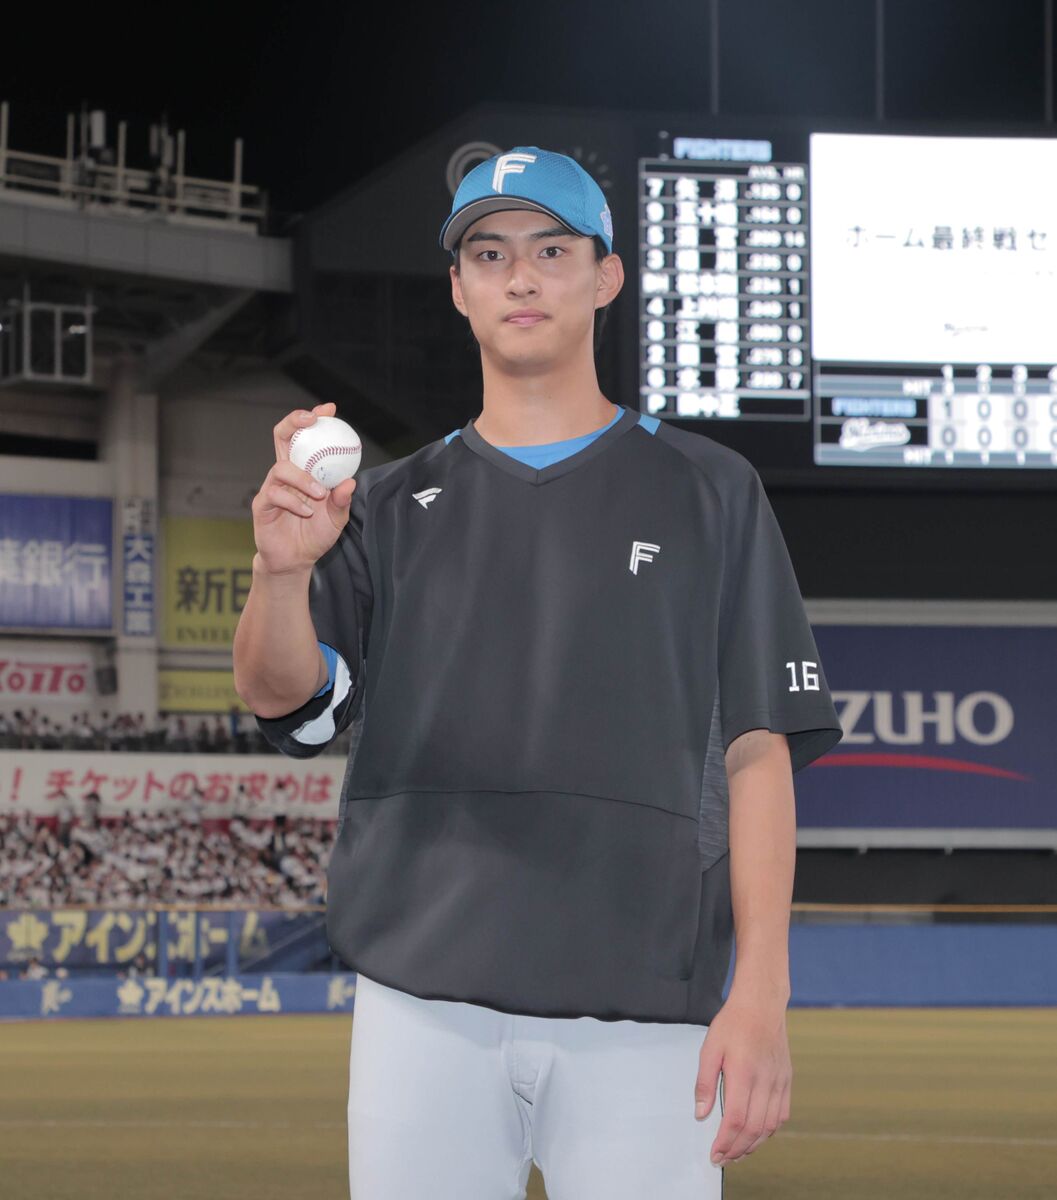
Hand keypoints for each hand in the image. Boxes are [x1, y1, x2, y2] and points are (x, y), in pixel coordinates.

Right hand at [251, 402, 356, 575]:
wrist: (296, 560)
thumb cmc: (315, 534)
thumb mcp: (336, 519)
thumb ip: (342, 501)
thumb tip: (350, 482)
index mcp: (305, 470)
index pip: (306, 437)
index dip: (314, 419)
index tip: (329, 410)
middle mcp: (287, 473)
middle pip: (282, 437)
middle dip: (295, 422)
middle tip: (312, 420)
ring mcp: (273, 487)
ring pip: (280, 467)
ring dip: (302, 478)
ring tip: (318, 494)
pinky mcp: (262, 504)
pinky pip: (274, 494)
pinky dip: (293, 501)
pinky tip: (307, 512)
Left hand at [694, 994, 791, 1167]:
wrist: (761, 1004)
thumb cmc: (733, 1023)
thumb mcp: (710, 1048)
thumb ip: (705, 1083)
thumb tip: (701, 1113)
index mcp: (744, 1073)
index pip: (736, 1119)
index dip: (725, 1142)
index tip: (714, 1154)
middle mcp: (765, 1081)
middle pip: (753, 1128)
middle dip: (737, 1149)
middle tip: (723, 1159)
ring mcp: (779, 1081)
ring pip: (770, 1126)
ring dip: (754, 1144)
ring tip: (737, 1152)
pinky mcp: (786, 1080)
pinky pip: (782, 1114)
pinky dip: (770, 1130)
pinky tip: (757, 1134)